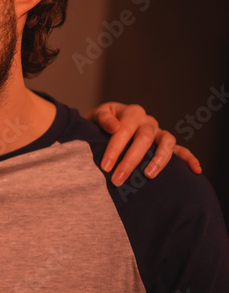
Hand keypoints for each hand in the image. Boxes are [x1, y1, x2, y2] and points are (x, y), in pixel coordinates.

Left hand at [87, 102, 201, 185]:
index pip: (124, 130)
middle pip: (144, 139)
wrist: (105, 126)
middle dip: (131, 161)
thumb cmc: (100, 123)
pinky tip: (195, 170)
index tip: (105, 166)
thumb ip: (104, 119)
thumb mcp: (98, 115)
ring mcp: (159, 133)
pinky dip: (190, 159)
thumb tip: (116, 127)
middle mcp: (148, 122)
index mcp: (132, 113)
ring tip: (148, 175)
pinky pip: (182, 150)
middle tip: (118, 179)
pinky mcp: (167, 144)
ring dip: (159, 160)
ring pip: (166, 143)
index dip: (114, 149)